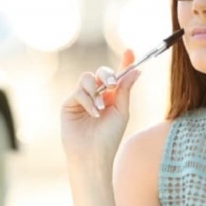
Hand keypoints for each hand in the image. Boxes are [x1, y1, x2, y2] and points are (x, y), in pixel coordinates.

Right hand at [60, 49, 141, 172]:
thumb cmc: (109, 137)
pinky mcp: (69, 105)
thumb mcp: (121, 111)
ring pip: (86, 78)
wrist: (93, 154)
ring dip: (95, 90)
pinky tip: (93, 114)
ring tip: (100, 108)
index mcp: (111, 97)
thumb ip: (125, 90)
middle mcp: (96, 96)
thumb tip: (136, 69)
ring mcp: (81, 99)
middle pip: (100, 73)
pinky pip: (78, 92)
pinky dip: (87, 101)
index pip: (117, 76)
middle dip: (106, 75)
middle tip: (111, 85)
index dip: (124, 63)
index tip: (130, 51)